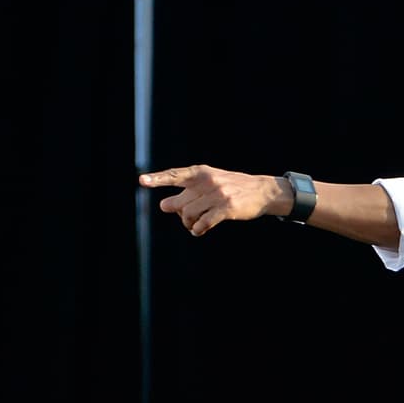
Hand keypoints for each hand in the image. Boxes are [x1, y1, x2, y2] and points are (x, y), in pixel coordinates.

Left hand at [138, 165, 282, 235]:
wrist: (261, 191)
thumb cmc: (232, 187)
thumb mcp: (210, 182)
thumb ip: (188, 192)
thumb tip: (163, 205)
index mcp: (201, 172)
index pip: (176, 175)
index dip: (158, 179)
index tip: (142, 181)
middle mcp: (208, 181)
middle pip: (181, 203)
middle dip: (179, 214)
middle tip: (186, 220)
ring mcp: (218, 194)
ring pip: (189, 215)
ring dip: (189, 225)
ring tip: (194, 226)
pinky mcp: (227, 208)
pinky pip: (203, 223)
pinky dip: (198, 230)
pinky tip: (199, 230)